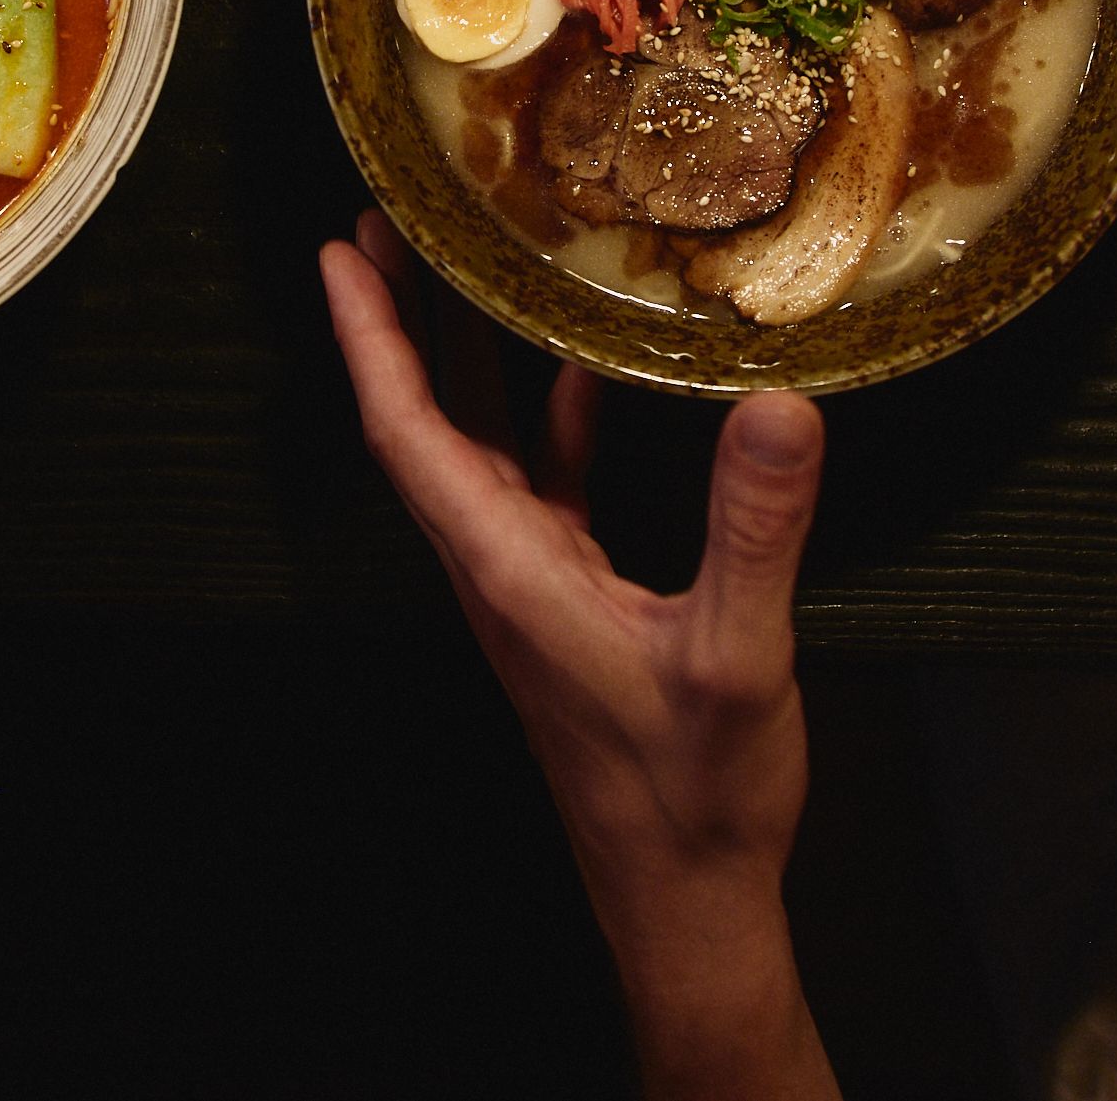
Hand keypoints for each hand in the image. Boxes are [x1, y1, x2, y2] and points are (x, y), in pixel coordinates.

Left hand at [320, 214, 838, 1100]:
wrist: (687, 895)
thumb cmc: (694, 796)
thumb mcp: (735, 657)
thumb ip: (752, 533)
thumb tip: (775, 404)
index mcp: (508, 569)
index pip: (408, 432)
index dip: (369, 337)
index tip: (340, 252)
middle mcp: (501, 565)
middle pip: (426, 420)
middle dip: (400, 320)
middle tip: (389, 219)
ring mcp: (533, 583)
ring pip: (482, 446)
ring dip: (465, 358)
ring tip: (470, 266)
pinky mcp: (574, 600)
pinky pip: (549, 484)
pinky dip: (556, 418)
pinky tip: (590, 371)